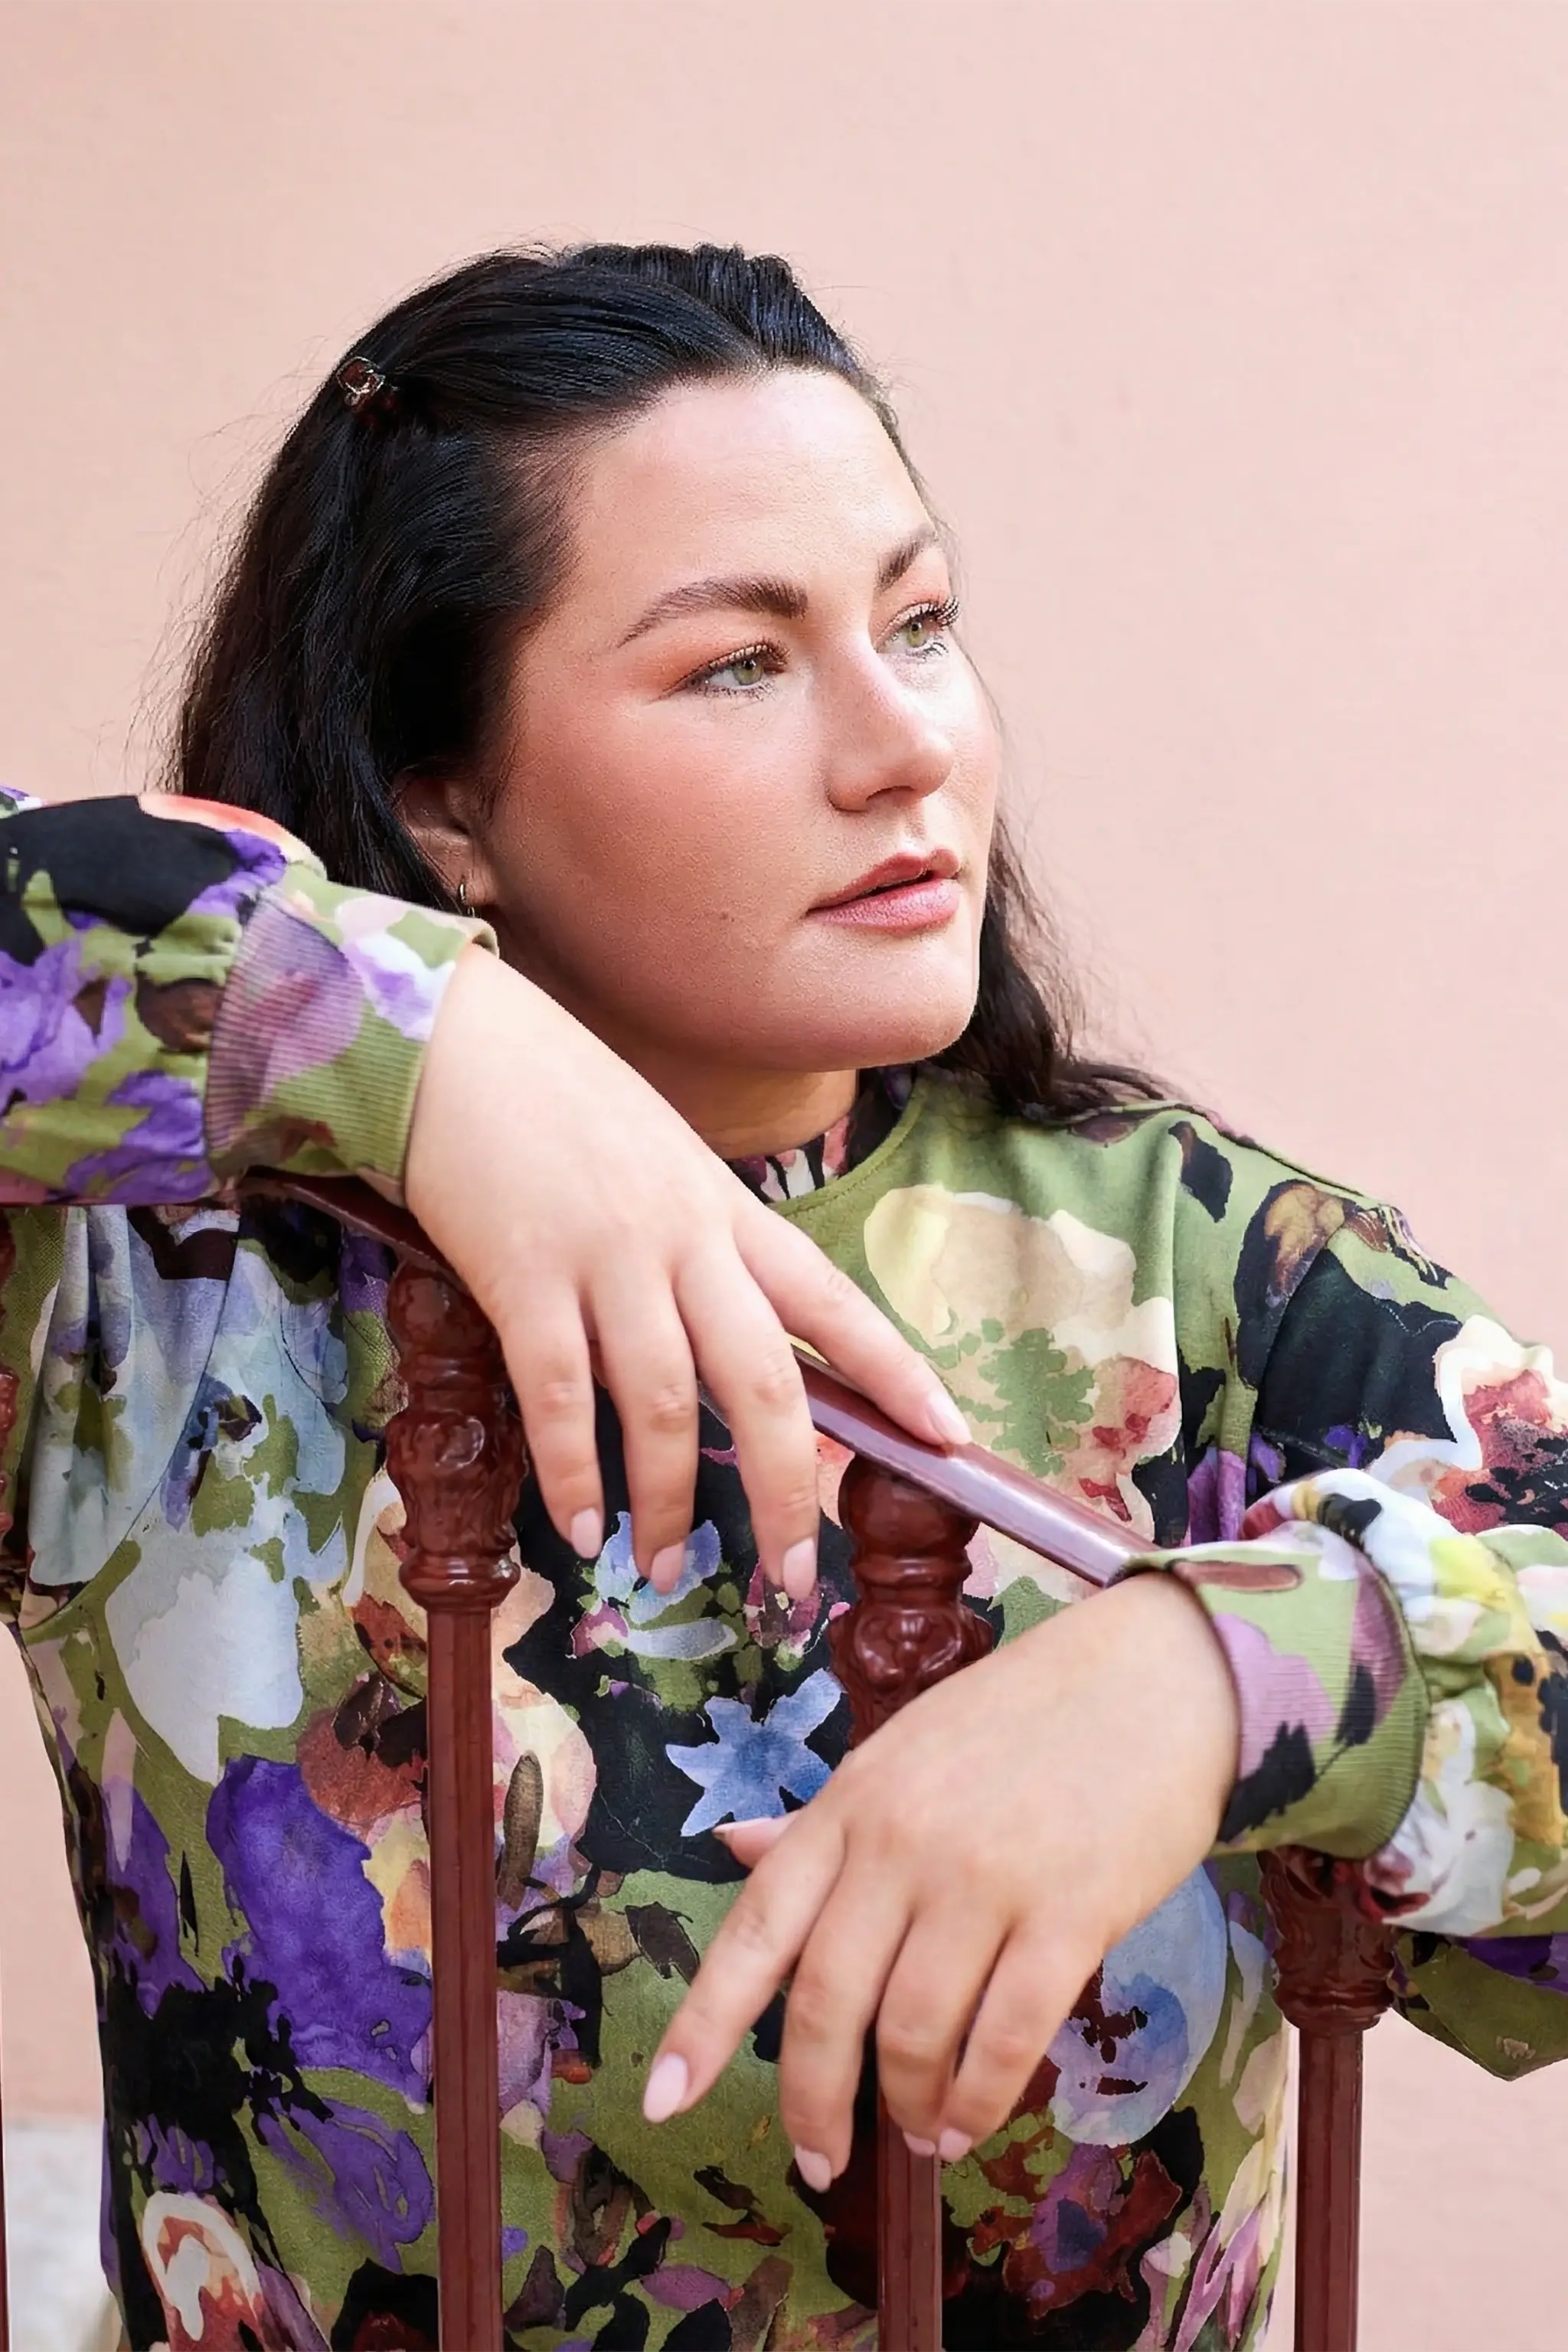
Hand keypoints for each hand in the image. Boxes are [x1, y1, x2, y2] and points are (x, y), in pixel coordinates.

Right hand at [403, 948, 967, 1591]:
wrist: (452, 1040)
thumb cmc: (555, 1102)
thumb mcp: (659, 1160)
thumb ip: (698, 1247)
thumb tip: (723, 1354)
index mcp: (728, 1209)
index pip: (835, 1301)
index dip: (898, 1372)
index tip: (951, 1437)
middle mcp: (684, 1238)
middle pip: (766, 1381)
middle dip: (791, 1489)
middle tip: (794, 1577)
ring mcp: (604, 1258)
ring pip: (667, 1404)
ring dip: (673, 1503)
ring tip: (668, 1570)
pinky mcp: (521, 1277)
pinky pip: (561, 1397)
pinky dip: (574, 1475)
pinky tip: (581, 1530)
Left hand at [641, 1574, 1238, 2176]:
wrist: (1154, 1676)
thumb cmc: (1021, 1717)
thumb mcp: (901, 1752)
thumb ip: (824, 1821)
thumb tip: (733, 1847)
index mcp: (849, 1805)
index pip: (756, 1927)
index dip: (703, 2022)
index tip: (661, 2100)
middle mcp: (899, 1844)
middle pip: (826, 2003)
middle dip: (812, 2102)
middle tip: (818, 2161)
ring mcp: (984, 1879)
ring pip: (913, 2032)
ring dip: (908, 2105)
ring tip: (921, 2134)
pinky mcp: (1069, 1914)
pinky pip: (1006, 2037)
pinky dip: (980, 2101)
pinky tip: (973, 2124)